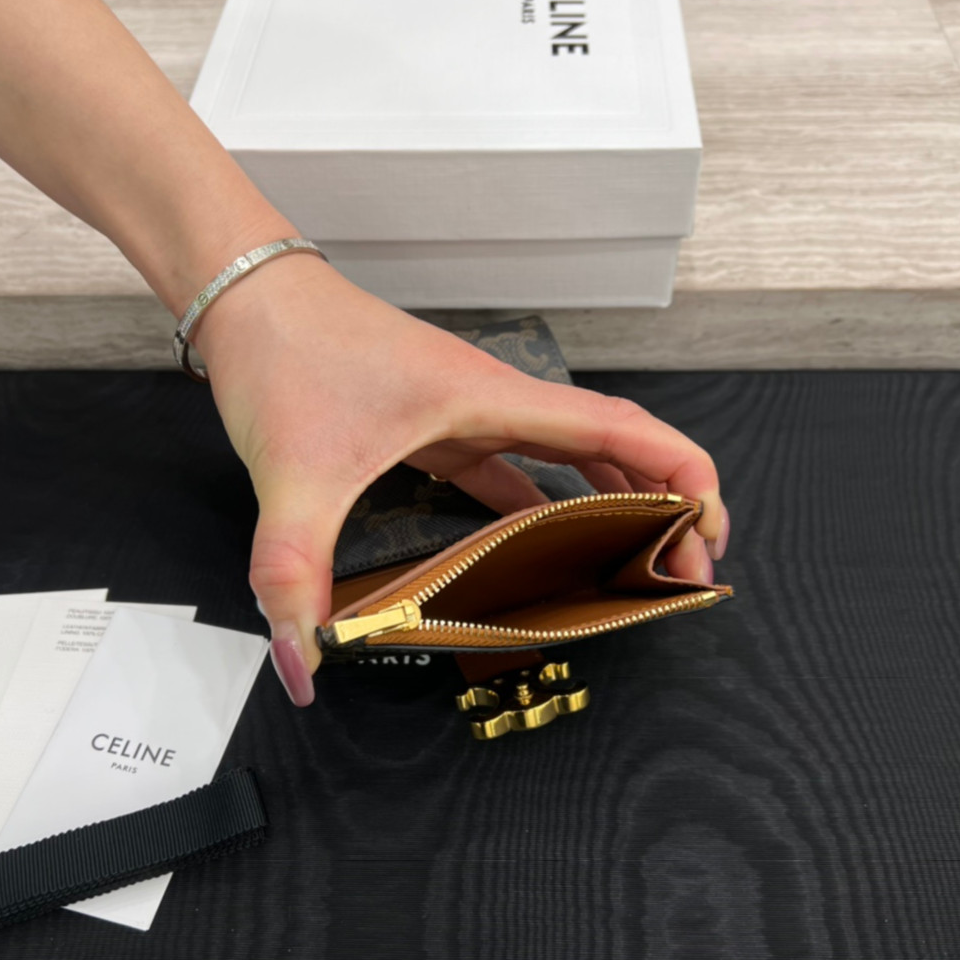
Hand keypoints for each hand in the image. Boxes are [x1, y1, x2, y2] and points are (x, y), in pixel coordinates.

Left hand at [195, 255, 729, 707]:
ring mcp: (468, 413)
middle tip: (683, 569)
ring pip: (566, 456)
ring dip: (610, 501)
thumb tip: (304, 663)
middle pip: (611, 446)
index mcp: (490, 400)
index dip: (683, 477)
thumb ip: (295, 576)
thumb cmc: (286, 353)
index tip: (710, 531)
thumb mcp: (293, 476)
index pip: (620, 430)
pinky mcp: (438, 426)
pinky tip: (540, 542)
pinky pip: (511, 468)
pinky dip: (540, 504)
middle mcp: (494, 402)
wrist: (249, 296)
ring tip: (635, 559)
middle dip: (662, 502)